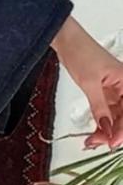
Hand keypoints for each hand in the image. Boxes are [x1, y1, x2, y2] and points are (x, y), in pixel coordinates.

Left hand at [51, 15, 122, 147]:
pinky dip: (102, 123)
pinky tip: (94, 133)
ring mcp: (116, 91)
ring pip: (117, 117)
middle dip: (114, 132)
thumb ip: (99, 107)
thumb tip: (107, 128)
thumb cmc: (80, 52)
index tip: (112, 142)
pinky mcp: (105, 93)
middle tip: (97, 143)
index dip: (122, 130)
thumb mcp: (89, 83)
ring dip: (107, 130)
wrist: (66, 41)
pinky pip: (108, 112)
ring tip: (92, 141)